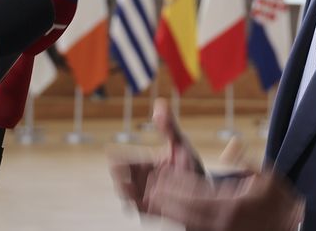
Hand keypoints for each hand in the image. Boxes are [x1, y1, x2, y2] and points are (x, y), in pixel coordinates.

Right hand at [109, 99, 203, 213]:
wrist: (204, 189)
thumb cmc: (189, 164)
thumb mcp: (180, 143)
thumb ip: (169, 126)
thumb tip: (160, 103)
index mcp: (145, 163)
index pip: (127, 159)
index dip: (118, 157)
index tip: (111, 153)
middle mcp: (142, 180)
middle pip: (123, 178)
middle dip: (118, 175)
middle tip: (116, 170)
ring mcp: (146, 196)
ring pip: (128, 196)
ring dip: (125, 193)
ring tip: (127, 188)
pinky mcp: (153, 210)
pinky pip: (141, 211)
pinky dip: (139, 208)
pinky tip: (141, 205)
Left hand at [143, 168, 304, 230]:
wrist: (292, 227)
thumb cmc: (280, 202)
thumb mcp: (268, 178)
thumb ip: (245, 163)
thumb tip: (233, 146)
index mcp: (232, 204)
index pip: (196, 193)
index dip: (175, 184)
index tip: (160, 175)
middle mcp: (223, 222)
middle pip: (186, 211)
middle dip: (166, 199)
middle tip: (149, 188)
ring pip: (188, 224)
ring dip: (169, 213)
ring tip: (154, 201)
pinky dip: (182, 223)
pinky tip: (173, 215)